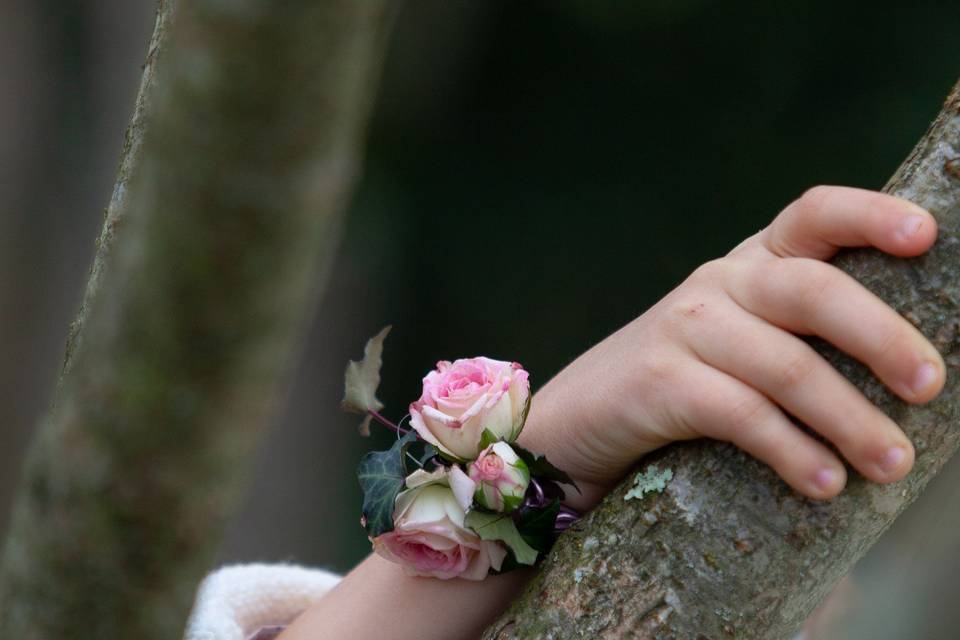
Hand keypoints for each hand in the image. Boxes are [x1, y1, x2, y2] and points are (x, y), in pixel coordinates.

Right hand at [519, 186, 944, 508]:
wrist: (580, 414)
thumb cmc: (684, 381)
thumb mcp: (740, 338)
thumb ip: (800, 335)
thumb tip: (909, 376)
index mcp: (751, 264)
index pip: (813, 215)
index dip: (870, 216)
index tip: (926, 236)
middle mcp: (720, 283)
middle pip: (812, 290)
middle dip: (881, 337)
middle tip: (929, 387)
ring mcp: (685, 328)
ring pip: (785, 365)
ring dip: (849, 419)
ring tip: (891, 462)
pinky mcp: (660, 381)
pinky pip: (742, 415)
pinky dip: (792, 451)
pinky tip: (824, 483)